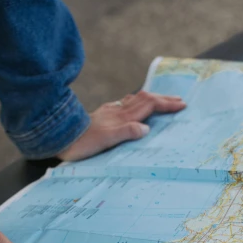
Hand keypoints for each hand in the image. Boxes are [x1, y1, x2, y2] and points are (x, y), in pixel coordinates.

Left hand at [57, 91, 185, 161]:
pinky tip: (130, 105)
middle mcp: (117, 111)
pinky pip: (123, 105)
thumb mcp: (106, 140)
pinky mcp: (101, 116)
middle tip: (179, 100)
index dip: (166, 104)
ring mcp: (109, 112)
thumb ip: (126, 132)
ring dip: (150, 98)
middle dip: (163, 99)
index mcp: (122, 117)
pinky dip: (134, 103)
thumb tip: (146, 128)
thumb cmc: (82, 144)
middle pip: (144, 99)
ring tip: (160, 100)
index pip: (149, 105)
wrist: (60, 138)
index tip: (182, 105)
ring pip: (134, 100)